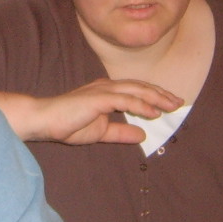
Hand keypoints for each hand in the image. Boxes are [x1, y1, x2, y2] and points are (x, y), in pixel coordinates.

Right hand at [13, 80, 183, 144]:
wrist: (44, 121)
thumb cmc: (67, 125)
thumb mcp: (101, 132)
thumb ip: (121, 131)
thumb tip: (142, 134)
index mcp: (107, 93)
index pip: (136, 91)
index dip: (154, 96)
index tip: (170, 104)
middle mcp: (107, 87)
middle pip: (140, 87)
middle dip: (160, 94)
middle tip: (178, 102)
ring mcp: (102, 91)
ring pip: (135, 90)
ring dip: (155, 97)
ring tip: (171, 105)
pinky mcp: (98, 98)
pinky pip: (124, 100)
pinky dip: (141, 105)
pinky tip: (153, 111)